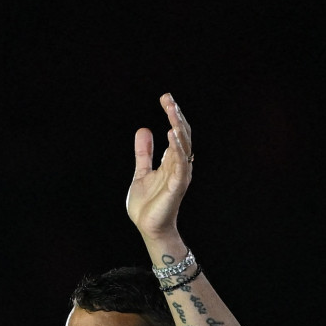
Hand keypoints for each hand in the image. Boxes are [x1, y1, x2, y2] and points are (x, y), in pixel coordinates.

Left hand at [125, 93, 192, 239]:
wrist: (148, 227)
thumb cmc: (148, 203)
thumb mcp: (142, 171)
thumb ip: (144, 153)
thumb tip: (144, 129)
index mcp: (172, 160)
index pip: (176, 132)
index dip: (172, 114)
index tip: (165, 98)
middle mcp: (179, 165)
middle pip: (182, 135)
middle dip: (176, 116)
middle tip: (168, 99)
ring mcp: (179, 175)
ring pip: (183, 146)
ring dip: (178, 127)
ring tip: (171, 111)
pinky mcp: (176, 186)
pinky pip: (180, 165)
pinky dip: (178, 150)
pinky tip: (172, 135)